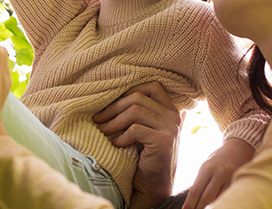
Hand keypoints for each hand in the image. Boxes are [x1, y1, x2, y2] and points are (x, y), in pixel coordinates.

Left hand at [93, 82, 182, 208]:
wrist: (152, 186)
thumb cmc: (144, 157)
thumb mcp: (144, 129)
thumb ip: (140, 112)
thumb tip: (114, 92)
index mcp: (171, 110)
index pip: (151, 86)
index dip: (128, 91)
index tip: (111, 104)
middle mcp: (174, 116)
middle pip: (138, 98)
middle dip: (113, 107)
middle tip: (97, 119)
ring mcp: (171, 128)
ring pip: (134, 111)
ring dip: (114, 122)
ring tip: (103, 131)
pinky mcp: (163, 141)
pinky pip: (135, 129)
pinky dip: (122, 136)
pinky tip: (116, 145)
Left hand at [182, 138, 254, 208]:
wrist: (238, 148)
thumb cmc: (218, 160)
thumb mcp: (207, 167)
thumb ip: (202, 182)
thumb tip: (195, 201)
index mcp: (207, 168)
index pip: (195, 190)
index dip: (190, 203)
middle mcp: (219, 173)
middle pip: (206, 197)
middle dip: (199, 207)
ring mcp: (230, 178)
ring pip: (219, 199)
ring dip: (212, 204)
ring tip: (204, 204)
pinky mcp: (239, 182)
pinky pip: (228, 196)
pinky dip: (222, 199)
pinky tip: (219, 198)